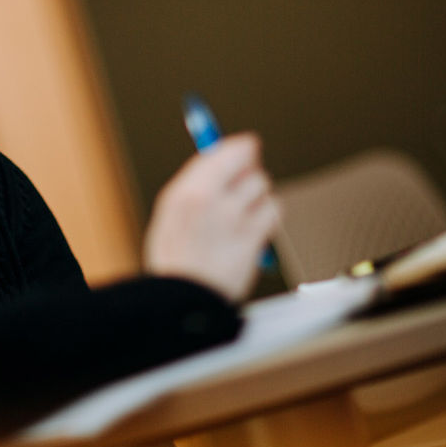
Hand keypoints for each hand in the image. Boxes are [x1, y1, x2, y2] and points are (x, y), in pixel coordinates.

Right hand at [143, 132, 278, 301]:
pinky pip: (274, 210)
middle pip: (248, 165)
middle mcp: (209, 200)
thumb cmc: (177, 259)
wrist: (184, 299)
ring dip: (259, 196)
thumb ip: (196, 184)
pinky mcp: (253, 237)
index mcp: (185, 191)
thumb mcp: (171, 212)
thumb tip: (221, 159)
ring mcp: (233, 218)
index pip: (222, 151)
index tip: (247, 147)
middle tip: (244, 184)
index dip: (239, 148)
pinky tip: (256, 227)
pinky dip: (269, 215)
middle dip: (249, 172)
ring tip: (245, 215)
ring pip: (263, 187)